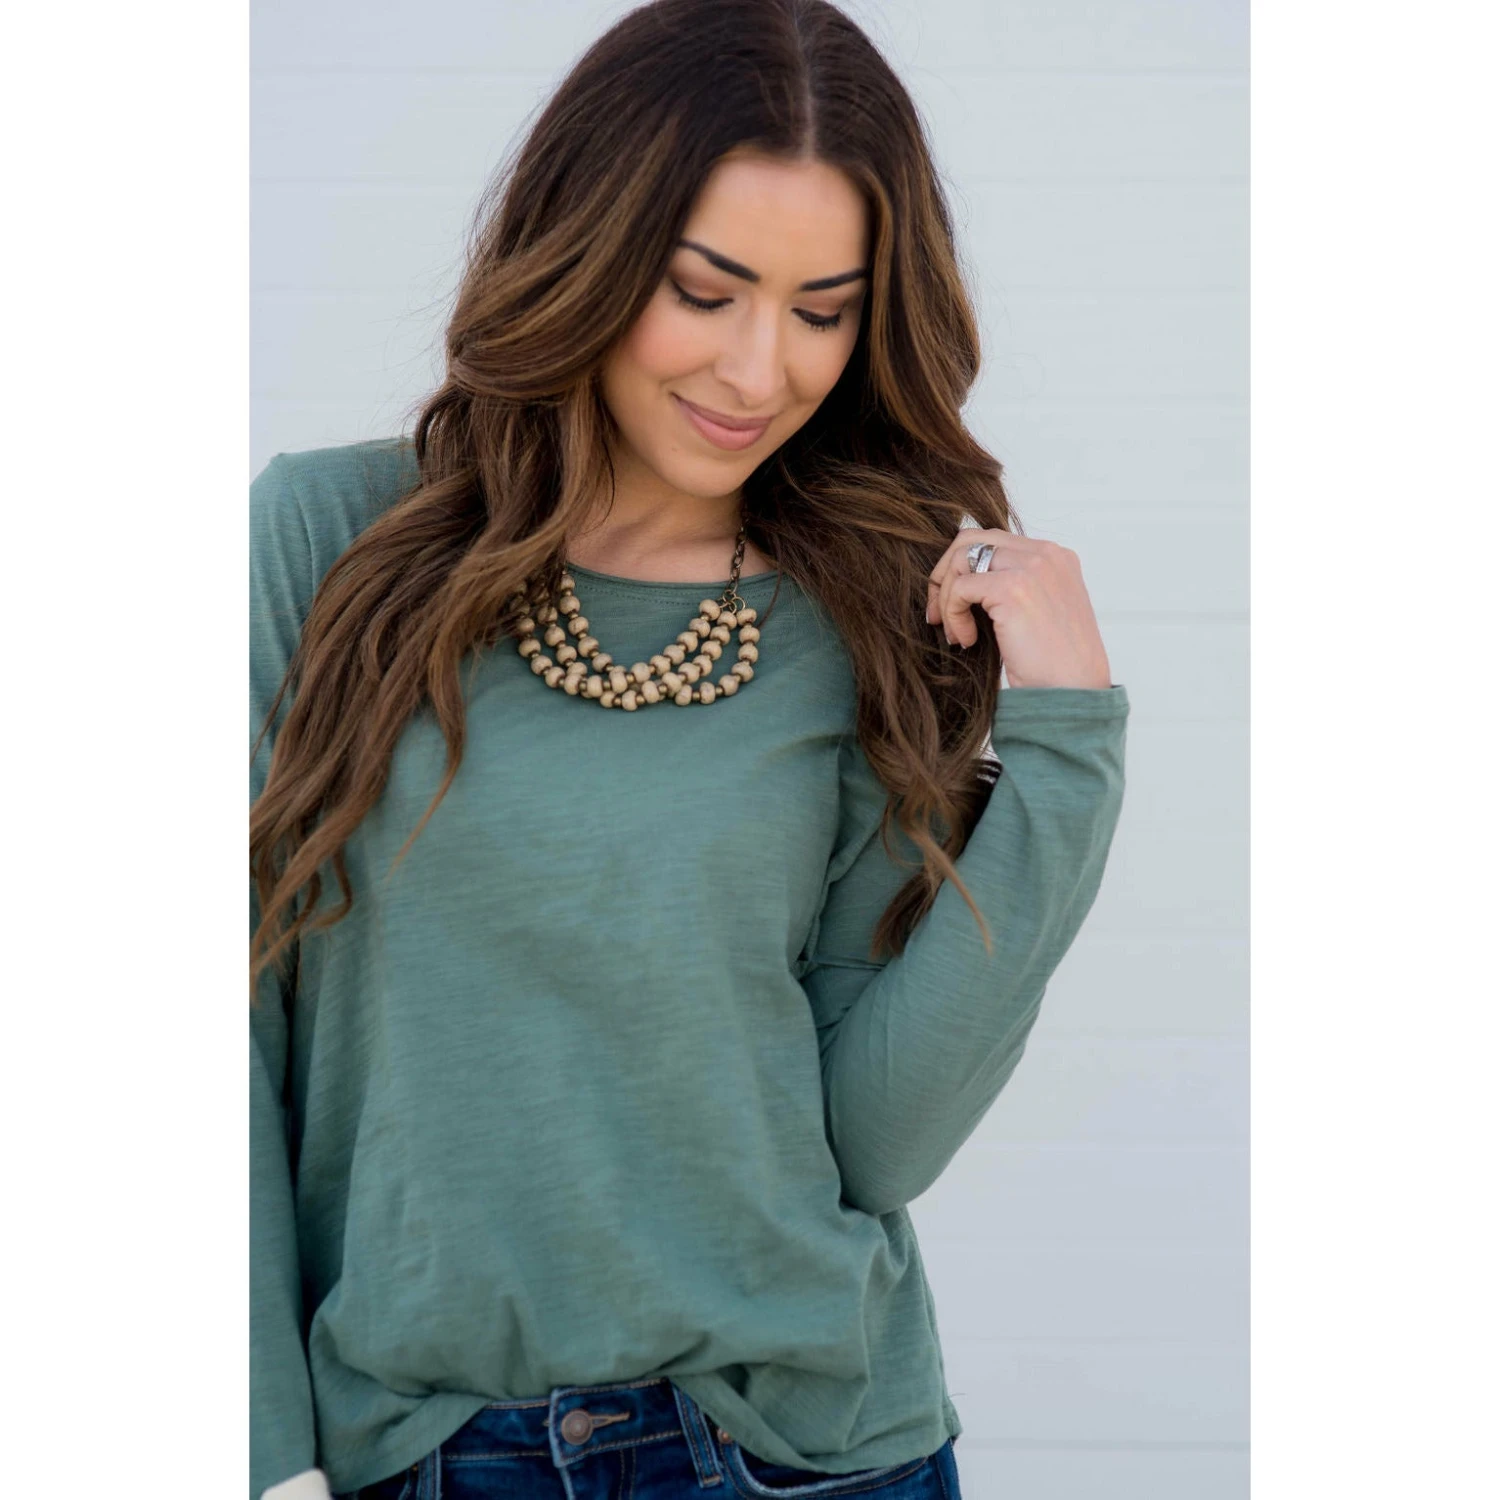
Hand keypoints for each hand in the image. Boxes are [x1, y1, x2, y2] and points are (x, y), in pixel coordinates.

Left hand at [925, 528, 1111, 689]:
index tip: (952, 606)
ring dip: (946, 599)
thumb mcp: (1038, 612)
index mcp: (1055, 557)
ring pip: (961, 561)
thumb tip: (964, 580)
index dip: (962, 570)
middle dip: (944, 575)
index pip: (992, 541)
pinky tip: (967, 640)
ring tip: (954, 633)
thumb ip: (1013, 587)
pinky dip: (953, 614)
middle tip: (937, 615)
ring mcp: (1032, 567)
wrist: (1074, 693)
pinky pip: (960, 587)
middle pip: (970, 540)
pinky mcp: (1014, 588)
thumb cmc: (1054, 665)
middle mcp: (1046, 554)